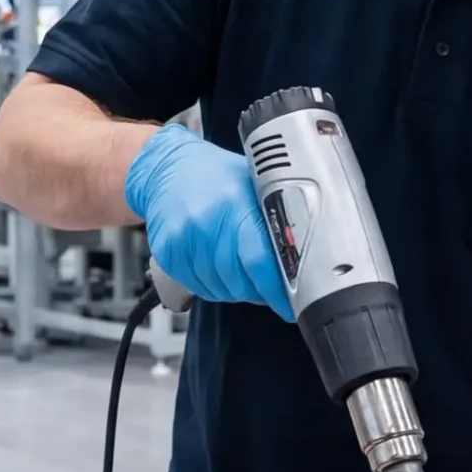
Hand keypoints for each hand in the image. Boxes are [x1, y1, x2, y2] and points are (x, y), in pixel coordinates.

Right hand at [124, 125, 292, 319]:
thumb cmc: (215, 176)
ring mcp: (183, 240)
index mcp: (234, 202)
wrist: (167, 169)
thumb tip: (304, 255)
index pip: (260, 260)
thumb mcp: (253, 184)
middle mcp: (205, 222)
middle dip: (260, 290)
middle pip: (240, 282)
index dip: (277, 289)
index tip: (292, 303)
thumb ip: (275, 217)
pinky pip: (199, 288)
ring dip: (236, 289)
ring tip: (239, 266)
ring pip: (220, 289)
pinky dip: (214, 285)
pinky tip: (217, 265)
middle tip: (267, 282)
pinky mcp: (168, 254)